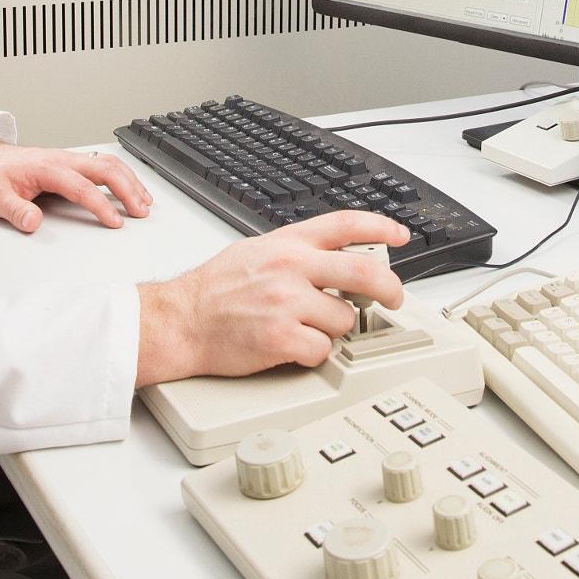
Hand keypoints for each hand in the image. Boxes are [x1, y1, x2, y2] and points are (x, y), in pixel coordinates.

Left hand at [0, 135, 151, 232]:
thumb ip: (15, 210)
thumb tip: (33, 221)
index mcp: (47, 168)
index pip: (82, 186)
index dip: (100, 205)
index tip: (114, 222)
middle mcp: (63, 160)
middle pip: (105, 169)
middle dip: (127, 189)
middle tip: (141, 212)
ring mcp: (70, 159)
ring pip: (109, 164)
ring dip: (130, 181)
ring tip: (144, 203)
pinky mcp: (72, 163)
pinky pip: (104, 165)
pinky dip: (123, 176)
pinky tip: (132, 188)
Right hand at [135, 211, 408, 385]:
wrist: (179, 321)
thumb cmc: (214, 290)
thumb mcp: (257, 251)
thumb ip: (299, 252)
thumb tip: (338, 258)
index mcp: (288, 243)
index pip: (345, 224)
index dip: (380, 227)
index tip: (400, 236)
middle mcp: (291, 268)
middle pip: (364, 273)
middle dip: (389, 289)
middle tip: (393, 299)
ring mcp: (287, 303)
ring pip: (344, 319)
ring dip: (334, 329)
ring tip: (305, 328)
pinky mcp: (281, 338)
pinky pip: (323, 350)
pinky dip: (314, 353)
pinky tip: (293, 347)